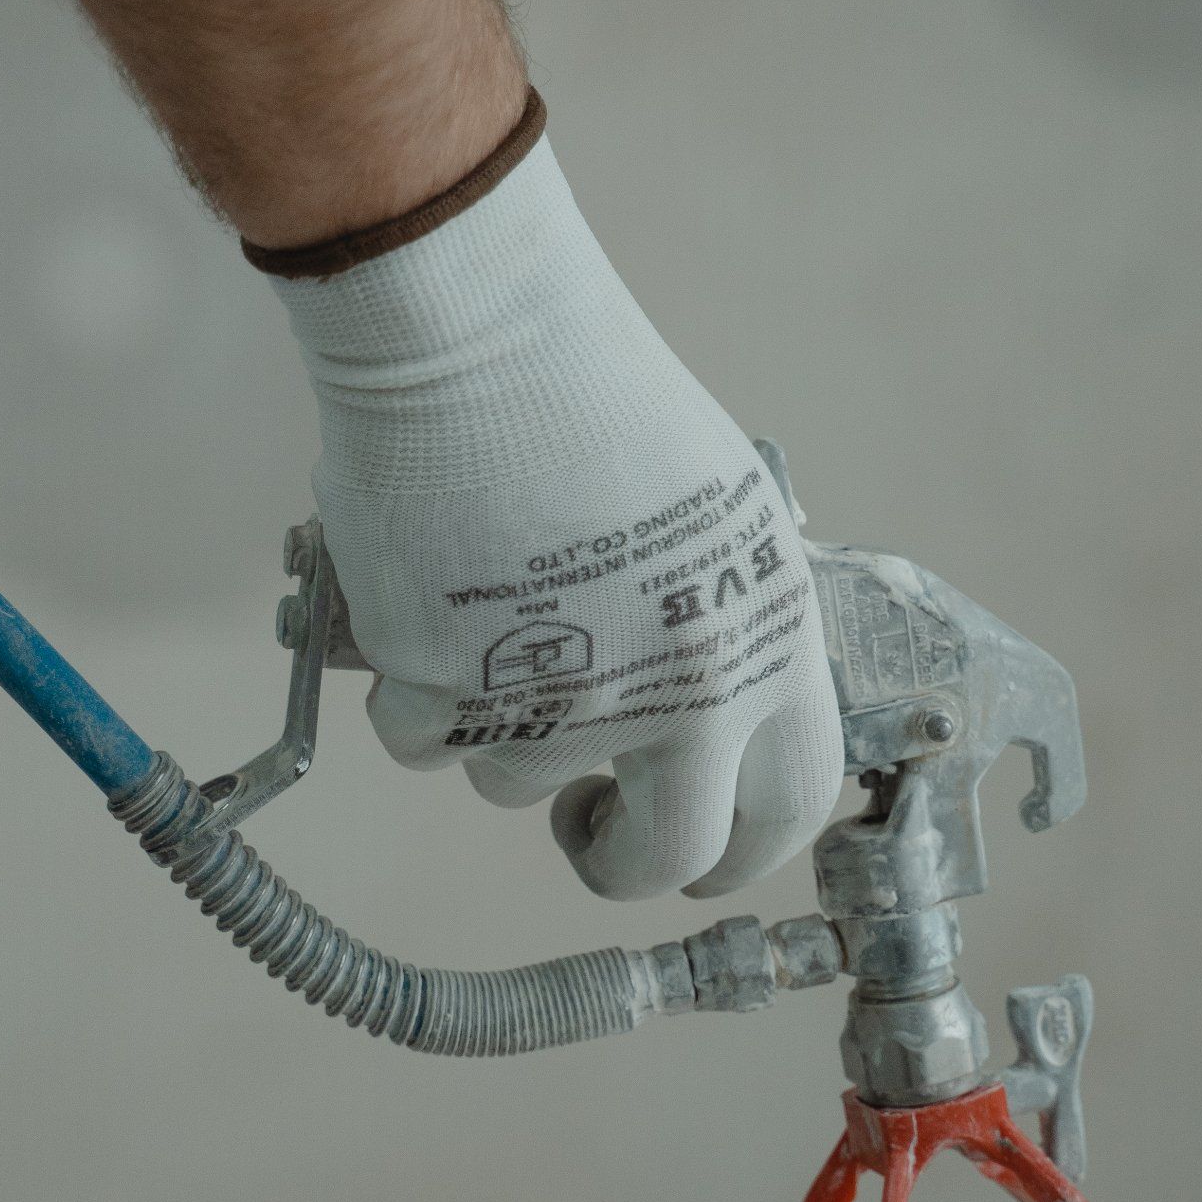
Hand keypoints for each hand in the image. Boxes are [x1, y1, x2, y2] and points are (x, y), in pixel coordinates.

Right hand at [267, 134, 842, 900]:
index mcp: (766, 645)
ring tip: (493, 614)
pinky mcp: (449, 695)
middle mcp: (682, 697)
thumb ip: (724, 627)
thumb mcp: (720, 513)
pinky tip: (428, 601)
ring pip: (517, 782)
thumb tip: (708, 720)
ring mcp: (564, 705)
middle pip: (667, 858)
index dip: (742, 847)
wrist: (478, 342)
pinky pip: (420, 741)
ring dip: (497, 723)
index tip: (700, 851)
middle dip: (617, 859)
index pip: (790, 807)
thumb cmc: (591, 395)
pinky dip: (411, 689)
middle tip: (585, 824)